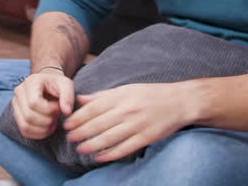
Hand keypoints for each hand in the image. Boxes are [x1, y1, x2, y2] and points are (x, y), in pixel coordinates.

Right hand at [10, 70, 74, 139]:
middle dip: (47, 120)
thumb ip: (67, 96)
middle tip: (57, 116)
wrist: (48, 83)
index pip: (34, 103)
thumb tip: (66, 112)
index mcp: (30, 82)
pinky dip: (38, 134)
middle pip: (28, 116)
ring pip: (25, 125)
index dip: (49, 110)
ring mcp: (16, 105)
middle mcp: (19, 93)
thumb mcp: (66, 84)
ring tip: (53, 123)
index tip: (59, 108)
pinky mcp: (18, 115)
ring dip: (42, 129)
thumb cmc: (57, 83)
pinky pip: (24, 131)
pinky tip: (48, 128)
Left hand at [63, 83, 195, 162]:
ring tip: (80, 149)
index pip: (94, 108)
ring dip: (92, 145)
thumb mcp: (126, 89)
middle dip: (81, 132)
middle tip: (69, 138)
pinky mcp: (146, 137)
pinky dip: (111, 154)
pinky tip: (100, 158)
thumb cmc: (151, 94)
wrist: (179, 101)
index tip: (67, 124)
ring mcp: (137, 125)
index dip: (78, 117)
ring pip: (109, 137)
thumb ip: (103, 95)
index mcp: (121, 96)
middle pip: (99, 124)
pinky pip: (125, 148)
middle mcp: (128, 110)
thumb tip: (80, 99)